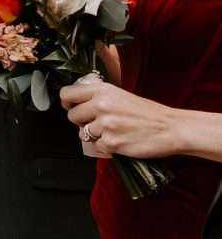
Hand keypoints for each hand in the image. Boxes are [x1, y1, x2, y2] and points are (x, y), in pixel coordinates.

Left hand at [60, 74, 185, 161]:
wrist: (170, 128)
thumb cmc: (149, 113)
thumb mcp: (122, 95)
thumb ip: (100, 97)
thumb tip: (78, 103)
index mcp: (104, 90)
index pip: (67, 94)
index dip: (68, 102)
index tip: (72, 106)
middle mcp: (102, 105)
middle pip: (72, 116)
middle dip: (81, 121)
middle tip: (98, 122)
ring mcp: (105, 125)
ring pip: (83, 133)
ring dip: (95, 135)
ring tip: (113, 131)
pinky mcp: (111, 143)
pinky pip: (96, 147)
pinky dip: (106, 147)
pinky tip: (120, 141)